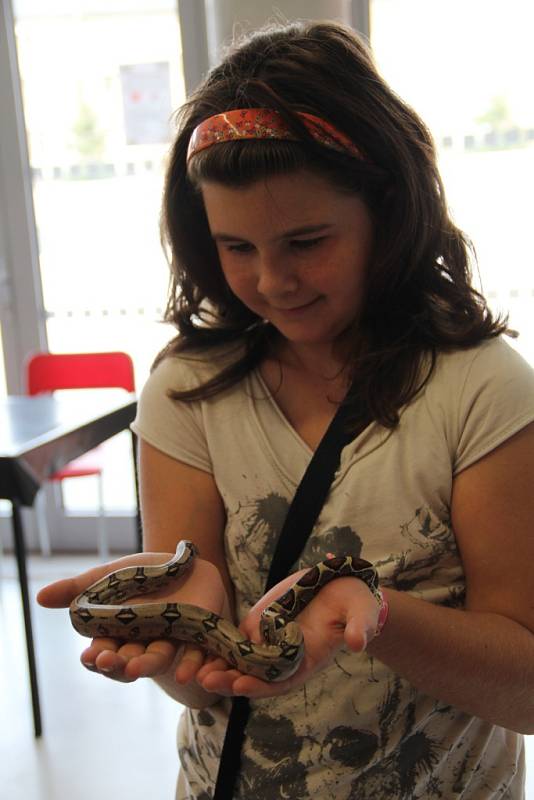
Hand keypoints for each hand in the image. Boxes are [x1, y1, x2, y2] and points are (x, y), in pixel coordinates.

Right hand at [37, 552, 230, 683]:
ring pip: (156, 659)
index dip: (95, 657)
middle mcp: (140, 644)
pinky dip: (189, 665)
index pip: (101, 653)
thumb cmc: (142, 576)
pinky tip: (185, 672)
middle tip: (106, 661)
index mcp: (116, 634)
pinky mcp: (195, 637)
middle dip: (116, 663)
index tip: (89, 655)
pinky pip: (193, 656)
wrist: (185, 564)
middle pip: (126, 661)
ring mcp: (168, 642)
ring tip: (135, 666)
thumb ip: (77, 588)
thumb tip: (40, 597)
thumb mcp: (108, 577)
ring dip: (145, 665)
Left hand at [196, 568, 380, 698]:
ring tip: (193, 671)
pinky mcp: (259, 622)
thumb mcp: (362, 614)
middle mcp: (284, 656)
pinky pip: (235, 638)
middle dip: (230, 680)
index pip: (281, 680)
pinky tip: (195, 646)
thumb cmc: (356, 603)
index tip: (241, 684)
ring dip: (217, 667)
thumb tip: (357, 642)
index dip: (261, 684)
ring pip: (238, 659)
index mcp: (306, 659)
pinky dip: (216, 645)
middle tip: (206, 681)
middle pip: (254, 675)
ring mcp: (269, 639)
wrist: (344, 587)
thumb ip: (359, 628)